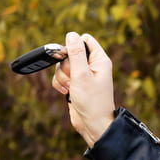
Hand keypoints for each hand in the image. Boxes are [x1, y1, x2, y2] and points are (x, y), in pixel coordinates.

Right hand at [51, 31, 114, 147]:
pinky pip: (60, 77)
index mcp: (99, 60)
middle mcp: (92, 66)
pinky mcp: (75, 84)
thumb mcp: (81, 75)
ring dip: (62, 77)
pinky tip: (66, 93)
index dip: (74, 45)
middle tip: (73, 78)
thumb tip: (71, 34)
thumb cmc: (92, 102)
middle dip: (66, 65)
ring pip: (63, 66)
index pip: (84, 40)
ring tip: (70, 88)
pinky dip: (60, 84)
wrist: (92, 125)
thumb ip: (75, 53)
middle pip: (69, 53)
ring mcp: (83, 76)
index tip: (69, 57)